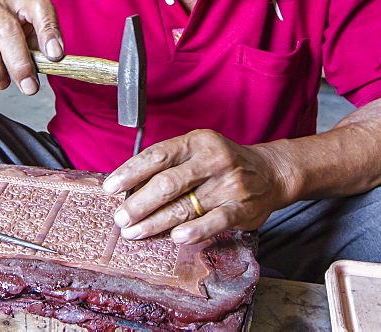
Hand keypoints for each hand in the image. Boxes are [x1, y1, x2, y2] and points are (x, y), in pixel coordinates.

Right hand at [0, 0, 62, 94]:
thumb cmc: (0, 36)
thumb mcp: (24, 37)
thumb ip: (38, 50)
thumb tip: (51, 66)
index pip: (39, 8)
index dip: (49, 31)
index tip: (55, 56)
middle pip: (8, 29)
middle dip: (20, 64)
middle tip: (29, 87)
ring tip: (2, 83)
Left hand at [102, 129, 288, 243]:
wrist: (270, 172)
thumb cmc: (223, 164)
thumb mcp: (197, 151)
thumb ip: (169, 164)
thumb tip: (128, 187)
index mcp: (197, 141)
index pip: (157, 155)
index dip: (131, 172)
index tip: (110, 187)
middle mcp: (213, 160)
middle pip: (168, 182)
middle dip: (139, 203)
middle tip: (120, 218)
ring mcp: (229, 184)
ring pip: (186, 205)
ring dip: (156, 222)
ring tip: (135, 232)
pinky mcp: (242, 207)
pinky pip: (216, 221)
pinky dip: (195, 231)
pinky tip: (176, 237)